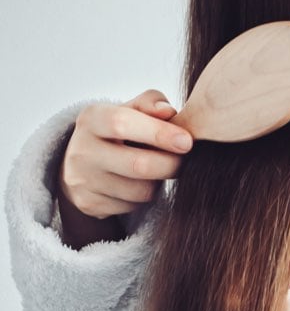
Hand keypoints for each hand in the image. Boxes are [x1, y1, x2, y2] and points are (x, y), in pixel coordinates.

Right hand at [58, 89, 193, 219]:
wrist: (83, 163)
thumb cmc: (118, 132)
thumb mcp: (130, 110)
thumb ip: (151, 104)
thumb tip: (168, 112)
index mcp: (91, 119)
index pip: (122, 123)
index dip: (159, 133)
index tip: (186, 141)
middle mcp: (82, 150)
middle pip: (138, 165)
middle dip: (170, 165)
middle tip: (184, 160)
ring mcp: (83, 180)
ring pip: (140, 191)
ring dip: (158, 182)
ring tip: (158, 170)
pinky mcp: (89, 203)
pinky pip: (132, 206)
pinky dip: (143, 198)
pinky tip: (140, 184)